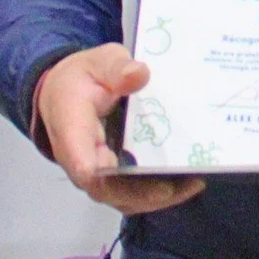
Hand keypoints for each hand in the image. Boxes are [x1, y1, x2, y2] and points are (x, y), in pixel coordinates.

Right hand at [36, 44, 205, 214]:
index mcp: (72, 131)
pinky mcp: (110, 173)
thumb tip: (139, 74)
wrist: (64, 91)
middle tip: (187, 181)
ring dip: (156, 196)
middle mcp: (81, 160)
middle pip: (108, 188)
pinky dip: (156, 192)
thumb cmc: (83, 77)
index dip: (108, 178)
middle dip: (146, 192)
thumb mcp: (99, 62)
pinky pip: (129, 191)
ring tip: (194, 183)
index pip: (83, 163)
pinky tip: (186, 182)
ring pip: (121, 196)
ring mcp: (96, 171)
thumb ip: (116, 68)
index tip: (135, 179)